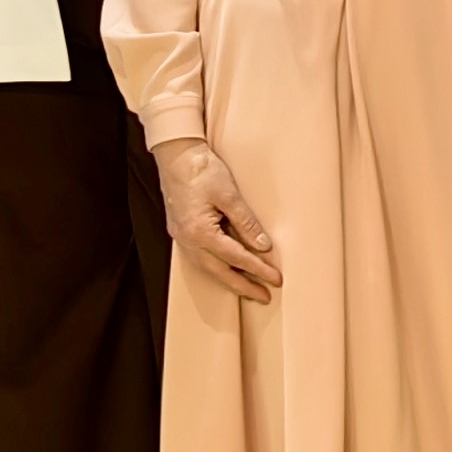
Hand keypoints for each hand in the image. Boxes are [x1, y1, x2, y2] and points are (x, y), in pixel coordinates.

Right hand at [159, 136, 281, 301]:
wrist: (175, 156)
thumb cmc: (201, 170)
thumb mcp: (229, 195)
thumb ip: (246, 222)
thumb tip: (262, 245)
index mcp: (200, 232)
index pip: (235, 257)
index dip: (258, 269)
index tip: (276, 279)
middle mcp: (188, 240)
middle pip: (219, 272)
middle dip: (243, 286)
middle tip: (265, 296)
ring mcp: (181, 238)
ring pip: (208, 268)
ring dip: (229, 280)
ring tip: (249, 289)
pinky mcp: (181, 231)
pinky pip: (200, 258)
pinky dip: (216, 268)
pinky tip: (226, 270)